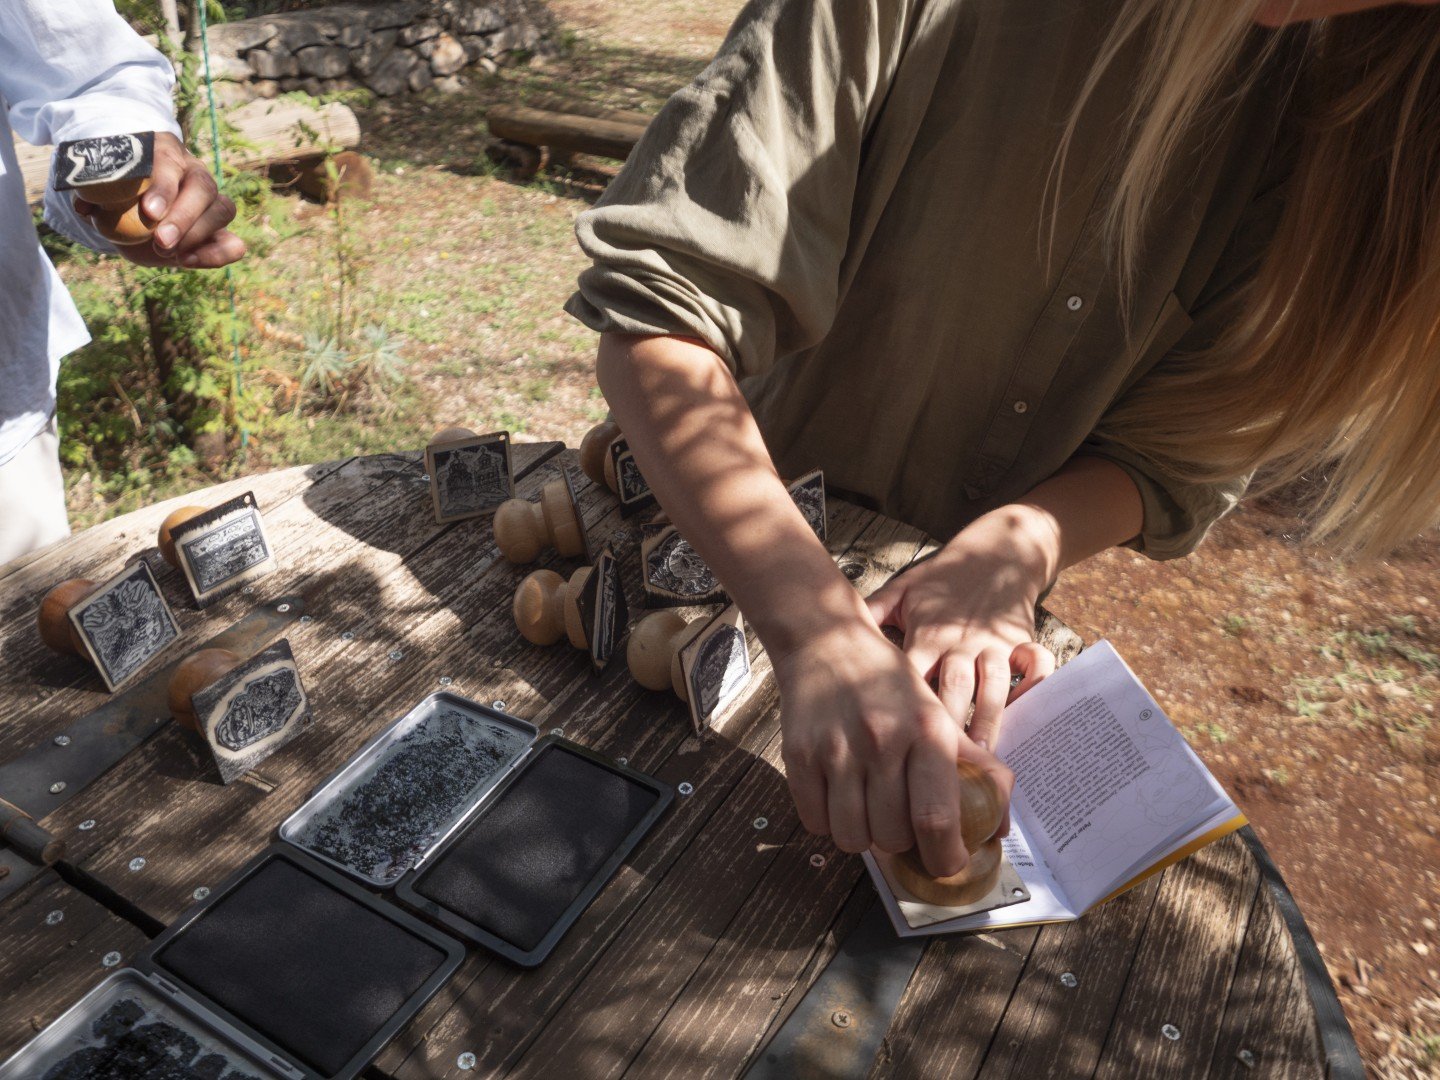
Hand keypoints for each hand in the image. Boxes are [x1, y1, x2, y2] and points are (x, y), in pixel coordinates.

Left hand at [75, 132, 244, 267]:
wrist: (128, 218)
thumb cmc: (115, 197)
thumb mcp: (99, 193)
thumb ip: (92, 194)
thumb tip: (86, 204)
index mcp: (164, 152)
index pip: (170, 163)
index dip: (164, 187)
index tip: (149, 212)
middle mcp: (194, 172)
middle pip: (204, 187)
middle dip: (184, 216)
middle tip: (160, 241)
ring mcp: (212, 202)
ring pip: (223, 210)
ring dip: (198, 235)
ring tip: (165, 253)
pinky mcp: (220, 232)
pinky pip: (234, 243)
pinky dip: (218, 254)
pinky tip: (188, 262)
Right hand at [772, 621, 1013, 877]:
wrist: (826, 641)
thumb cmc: (888, 683)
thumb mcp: (938, 713)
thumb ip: (975, 768)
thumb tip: (999, 827)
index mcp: (925, 730)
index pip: (936, 818)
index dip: (944, 857)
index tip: (945, 863)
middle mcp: (881, 740)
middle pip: (892, 836)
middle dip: (900, 843)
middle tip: (900, 823)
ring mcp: (835, 749)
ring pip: (851, 838)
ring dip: (863, 837)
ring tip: (868, 812)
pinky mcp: (799, 755)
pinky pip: (815, 823)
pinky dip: (829, 824)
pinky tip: (839, 799)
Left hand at [865, 507, 1056, 751]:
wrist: (997, 550)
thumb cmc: (944, 577)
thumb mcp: (903, 590)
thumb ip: (872, 616)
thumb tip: (831, 637)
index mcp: (928, 632)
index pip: (912, 676)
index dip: (904, 710)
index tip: (894, 746)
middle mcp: (961, 640)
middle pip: (954, 685)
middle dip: (947, 725)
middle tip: (940, 767)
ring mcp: (995, 641)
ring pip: (994, 683)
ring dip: (989, 718)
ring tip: (983, 754)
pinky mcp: (1025, 639)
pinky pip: (1037, 666)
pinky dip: (1035, 687)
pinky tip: (1029, 714)